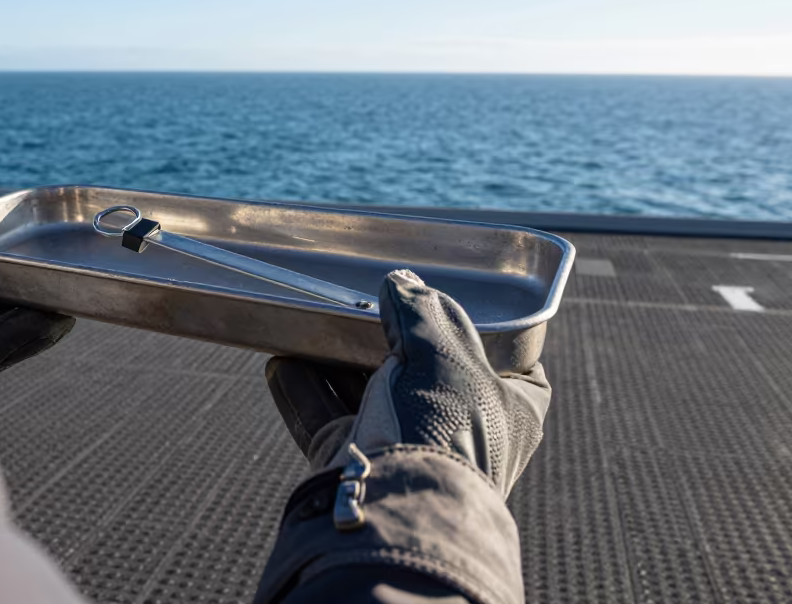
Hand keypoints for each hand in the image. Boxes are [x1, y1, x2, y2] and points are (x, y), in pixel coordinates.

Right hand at [265, 269, 549, 496]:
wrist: (395, 506)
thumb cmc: (443, 426)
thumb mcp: (444, 353)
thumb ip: (422, 312)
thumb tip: (403, 284)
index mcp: (509, 410)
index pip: (510, 365)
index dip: (485, 333)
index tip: (457, 307)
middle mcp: (463, 432)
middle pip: (428, 373)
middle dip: (393, 340)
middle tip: (370, 305)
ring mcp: (409, 450)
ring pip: (372, 395)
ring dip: (339, 361)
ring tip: (315, 325)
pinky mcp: (361, 465)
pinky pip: (329, 421)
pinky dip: (305, 392)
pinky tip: (281, 363)